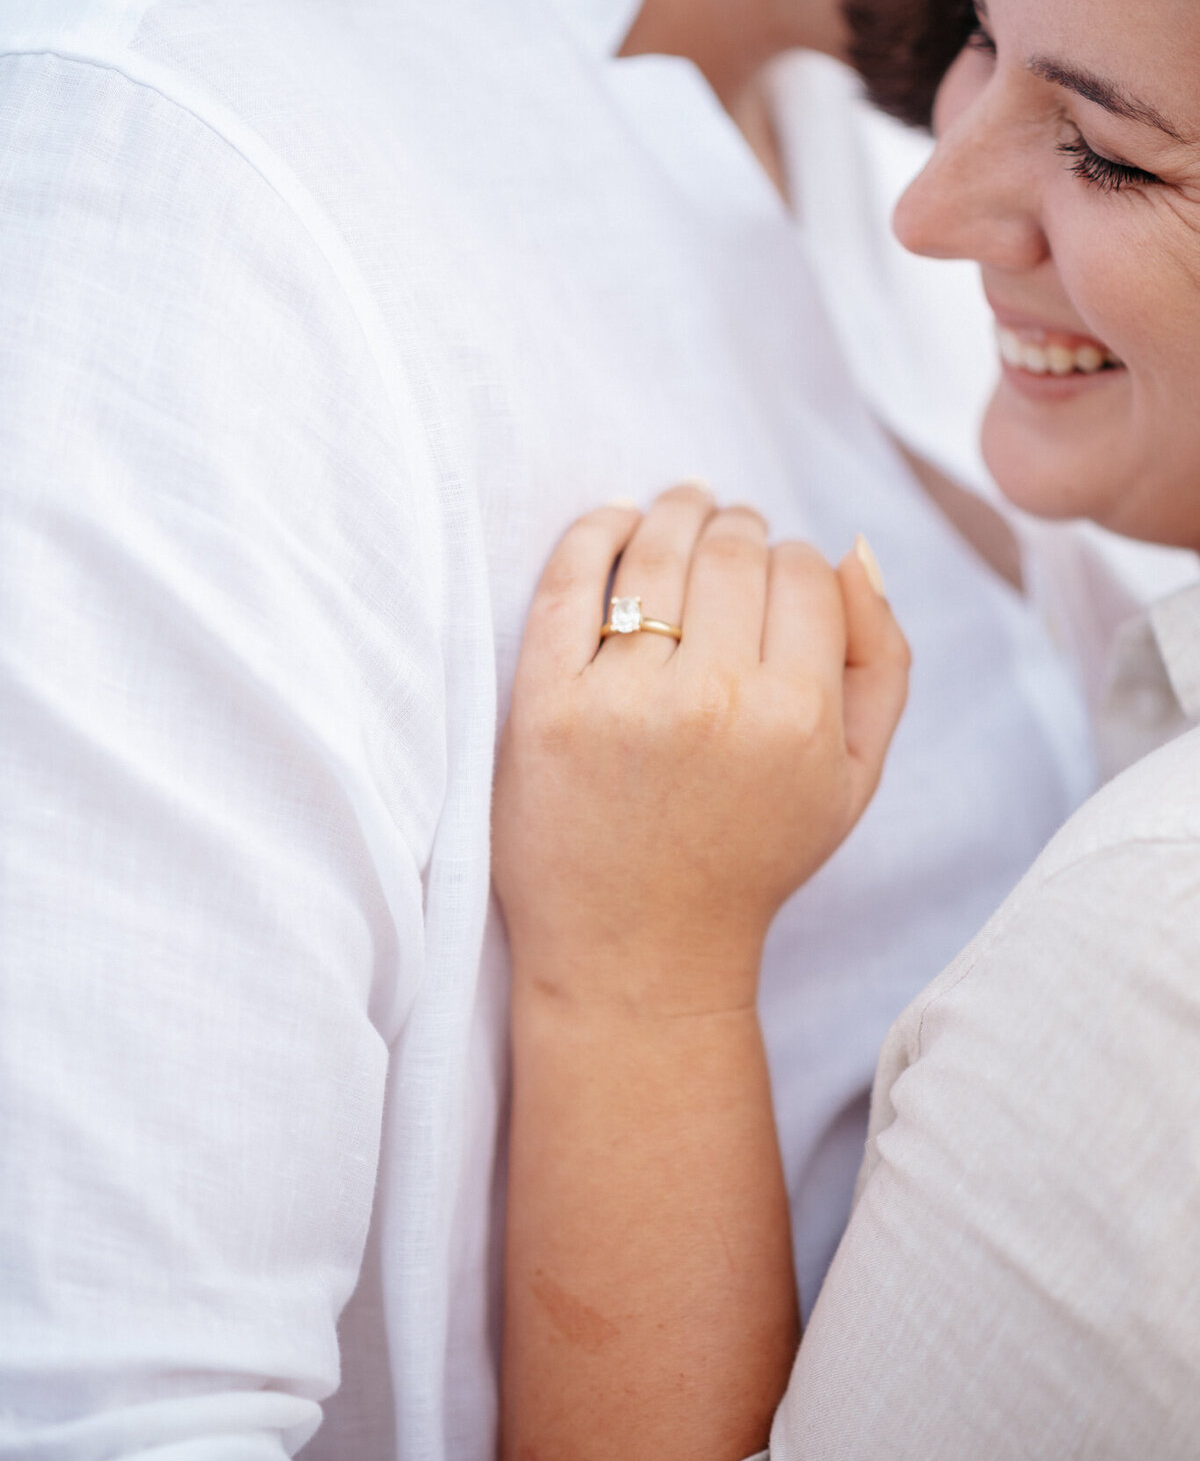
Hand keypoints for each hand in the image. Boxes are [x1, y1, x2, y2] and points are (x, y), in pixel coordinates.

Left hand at [493, 484, 909, 1018]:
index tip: (772, 576)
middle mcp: (716, 700)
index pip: (804, 570)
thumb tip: (855, 549)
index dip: (792, 559)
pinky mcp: (546, 705)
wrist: (637, 951)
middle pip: (733, 548)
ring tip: (678, 509)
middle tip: (726, 531)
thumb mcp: (853, 780)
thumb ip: (881, 663)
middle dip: (737, 525)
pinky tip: (614, 522)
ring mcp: (623, 700)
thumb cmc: (751, 857)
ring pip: (657, 549)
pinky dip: (595, 530)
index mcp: (799, 716)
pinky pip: (569, 578)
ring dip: (673, 511)